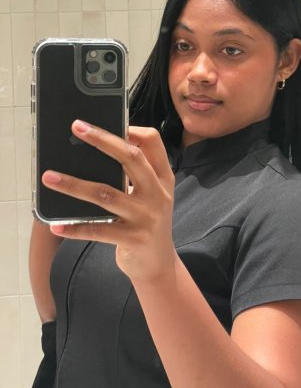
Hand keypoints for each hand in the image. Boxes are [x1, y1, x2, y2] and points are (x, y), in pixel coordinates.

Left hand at [42, 120, 177, 283]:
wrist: (159, 264)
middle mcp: (157, 193)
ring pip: (105, 193)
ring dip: (74, 185)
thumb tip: (103, 148)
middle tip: (77, 128)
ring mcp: (146, 216)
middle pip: (131, 158)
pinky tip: (56, 224)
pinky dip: (74, 227)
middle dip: (102, 140)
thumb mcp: (152, 194)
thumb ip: (137, 173)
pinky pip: (98, 230)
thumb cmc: (148, 222)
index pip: (152, 142)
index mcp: (163, 177)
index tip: (107, 123)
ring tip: (50, 177)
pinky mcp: (132, 238)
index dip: (131, 129)